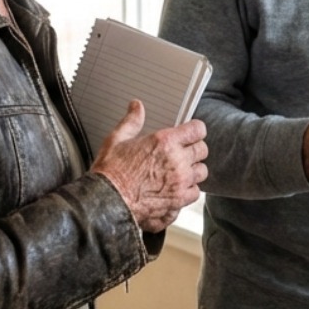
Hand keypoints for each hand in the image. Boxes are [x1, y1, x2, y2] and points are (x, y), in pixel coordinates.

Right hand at [91, 101, 208, 232]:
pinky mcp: (178, 200)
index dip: (195, 130)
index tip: (190, 134)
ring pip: (202, 172)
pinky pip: (195, 192)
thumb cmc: (110, 173)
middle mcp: (177, 161)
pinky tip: (177, 189)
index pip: (197, 130)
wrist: (106, 202)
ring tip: (180, 172)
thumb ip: (131, 121)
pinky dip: (188, 190)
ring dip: (193, 170)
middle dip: (194, 150)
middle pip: (202, 150)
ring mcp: (180, 182)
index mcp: (165, 142)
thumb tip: (136, 106)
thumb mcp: (116, 140)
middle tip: (182, 153)